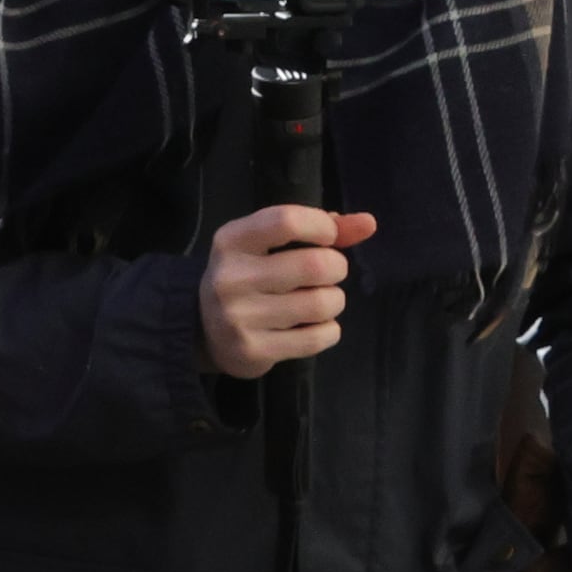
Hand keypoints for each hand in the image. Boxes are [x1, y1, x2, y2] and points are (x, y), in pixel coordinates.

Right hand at [200, 203, 377, 376]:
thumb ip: (321, 228)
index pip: (287, 221)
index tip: (328, 237)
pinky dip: (328, 330)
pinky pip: (319, 337)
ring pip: (323, 303)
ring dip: (333, 301)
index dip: (323, 227)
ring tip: (318, 301)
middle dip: (336, 268)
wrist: (203, 327)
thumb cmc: (250, 274)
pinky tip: (310, 326)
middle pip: (316, 265)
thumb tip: (368, 223)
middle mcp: (231, 278)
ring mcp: (239, 318)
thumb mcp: (271, 243)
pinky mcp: (253, 351)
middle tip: (327, 274)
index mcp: (232, 241)